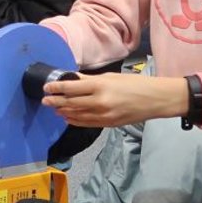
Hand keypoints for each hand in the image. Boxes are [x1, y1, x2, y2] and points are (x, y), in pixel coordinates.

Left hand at [41, 73, 188, 127]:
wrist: (156, 99)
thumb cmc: (135, 84)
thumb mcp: (111, 77)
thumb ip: (89, 80)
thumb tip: (72, 78)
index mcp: (100, 86)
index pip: (71, 87)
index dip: (56, 88)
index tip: (46, 87)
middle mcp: (99, 101)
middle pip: (70, 103)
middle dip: (55, 101)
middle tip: (45, 100)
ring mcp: (104, 115)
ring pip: (76, 114)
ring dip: (63, 112)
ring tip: (54, 108)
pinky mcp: (108, 124)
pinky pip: (86, 123)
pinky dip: (74, 120)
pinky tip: (67, 117)